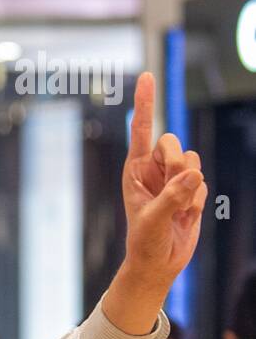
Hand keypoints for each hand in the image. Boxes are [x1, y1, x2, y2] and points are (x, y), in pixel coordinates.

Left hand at [118, 73, 207, 297]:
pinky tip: (183, 217)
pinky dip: (196, 202)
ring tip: (174, 210)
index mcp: (135, 169)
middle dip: (176, 165)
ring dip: (188, 188)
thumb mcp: (152, 221)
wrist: (159, 263)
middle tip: (170, 192)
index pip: (141, 129)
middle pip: (174, 142)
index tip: (147, 75)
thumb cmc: (145, 243)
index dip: (145, 103)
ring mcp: (173, 178)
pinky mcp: (190, 189)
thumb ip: (172, 197)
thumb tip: (193, 174)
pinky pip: (202, 183)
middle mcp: (154, 169)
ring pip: (193, 161)